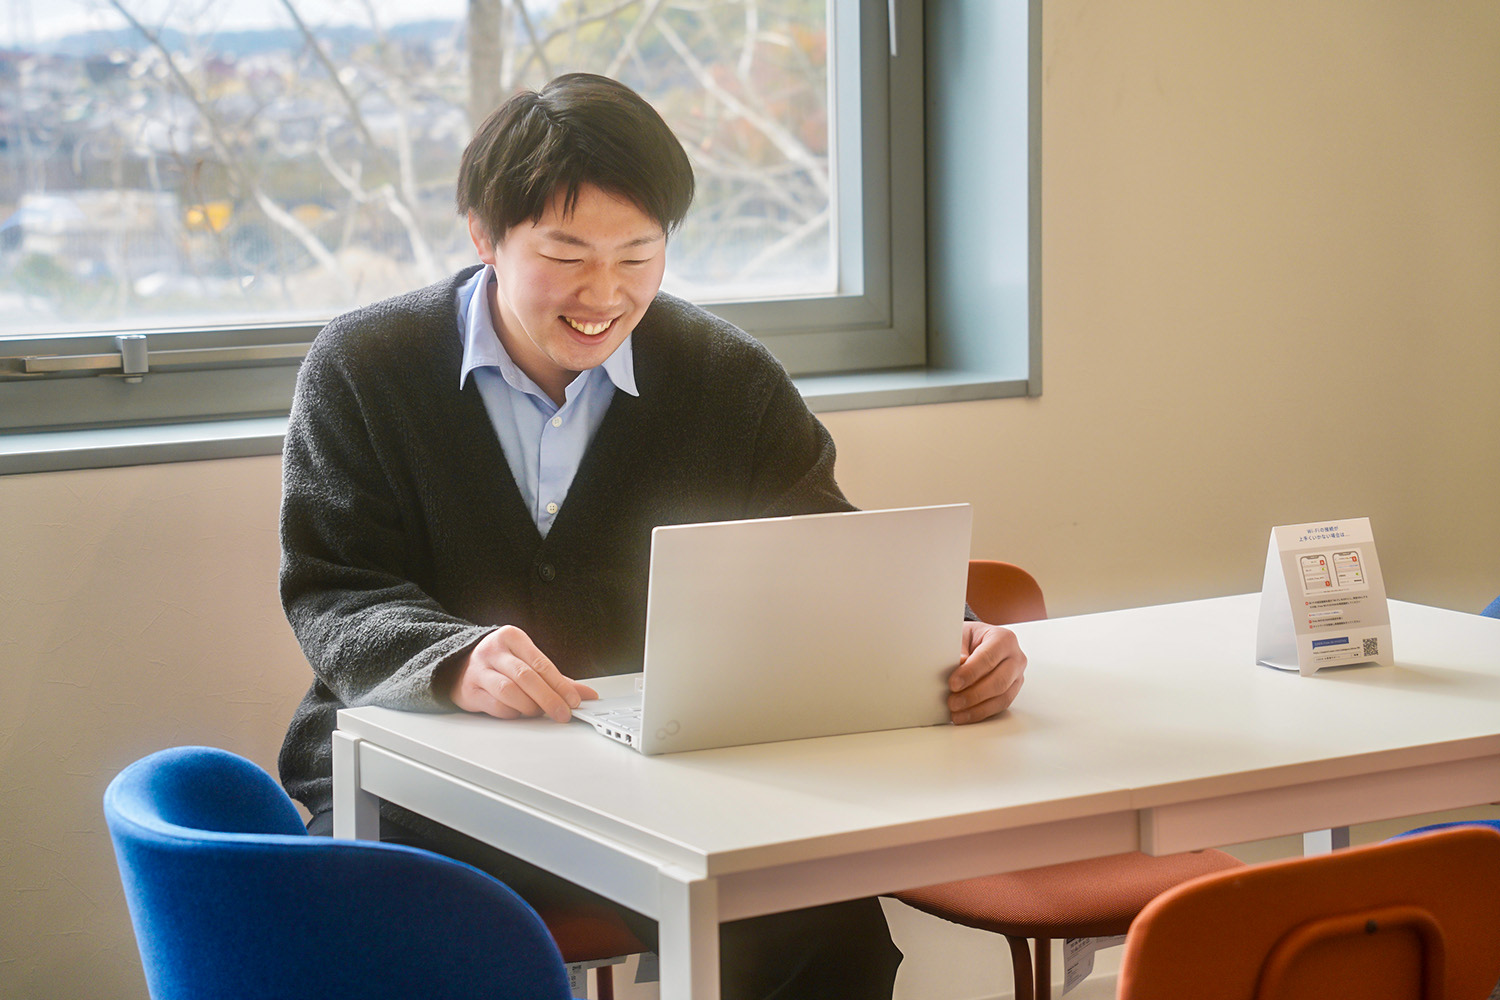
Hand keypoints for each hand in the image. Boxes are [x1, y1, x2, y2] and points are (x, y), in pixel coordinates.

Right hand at [449, 625, 596, 722]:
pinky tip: (518, 712)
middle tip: (562, 713)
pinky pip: (496, 705)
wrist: (458, 666)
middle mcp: (494, 650)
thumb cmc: (500, 663)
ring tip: (538, 711)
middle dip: (549, 698)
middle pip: (526, 677)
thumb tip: (586, 694)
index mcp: (512, 637)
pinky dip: (512, 712)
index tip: (574, 700)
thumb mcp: (526, 661)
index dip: (560, 685)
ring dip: (529, 706)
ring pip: (509, 691)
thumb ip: (556, 678)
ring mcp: (479, 669)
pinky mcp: (469, 690)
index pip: (541, 663)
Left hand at [947, 621, 1026, 724]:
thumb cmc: (971, 638)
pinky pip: (1000, 706)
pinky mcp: (1013, 690)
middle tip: (953, 701)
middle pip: (999, 681)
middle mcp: (1015, 657)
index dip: (970, 673)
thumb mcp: (961, 635)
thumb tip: (959, 665)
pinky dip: (981, 713)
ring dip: (977, 708)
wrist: (980, 641)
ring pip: (1002, 697)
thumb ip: (960, 650)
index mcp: (1004, 638)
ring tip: (956, 711)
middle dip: (973, 695)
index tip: (953, 684)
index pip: (988, 658)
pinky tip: (965, 715)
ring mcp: (1017, 676)